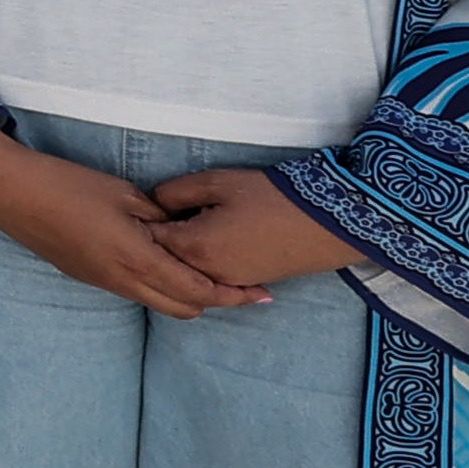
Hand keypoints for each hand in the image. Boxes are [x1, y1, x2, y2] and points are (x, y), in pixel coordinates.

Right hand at [0, 125, 248, 315]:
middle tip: (241, 285)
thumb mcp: (124, 193)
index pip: (198, 290)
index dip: (233, 294)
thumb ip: (160, 217)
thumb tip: (185, 229)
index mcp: (136, 258)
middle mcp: (122, 280)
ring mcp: (102, 282)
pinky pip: (135, 292)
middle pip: (184, 308)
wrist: (10, 192)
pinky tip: (165, 264)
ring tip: (207, 275)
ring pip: (159, 303)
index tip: (260, 292)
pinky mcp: (87, 276)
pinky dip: (160, 287)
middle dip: (216, 301)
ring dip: (186, 295)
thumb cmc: (67, 184)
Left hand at [148, 165, 362, 294]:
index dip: (140, 222)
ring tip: (186, 224)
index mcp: (193, 247)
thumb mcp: (217, 183)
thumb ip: (174, 193)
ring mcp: (227, 283)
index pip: (146, 240)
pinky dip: (200, 263)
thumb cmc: (272, 197)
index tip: (141, 206)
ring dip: (178, 253)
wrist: (328, 222)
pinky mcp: (246, 284)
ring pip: (185, 273)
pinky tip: (208, 239)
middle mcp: (205, 274)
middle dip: (155, 240)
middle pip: (162, 261)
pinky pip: (210, 278)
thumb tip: (153, 204)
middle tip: (160, 214)